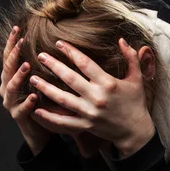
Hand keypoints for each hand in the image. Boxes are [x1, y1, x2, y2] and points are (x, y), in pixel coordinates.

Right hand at [0, 26, 52, 155]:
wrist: (41, 131)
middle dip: (14, 54)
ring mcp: (11, 103)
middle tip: (21, 42)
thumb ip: (42, 66)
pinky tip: (34, 97)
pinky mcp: (18, 117)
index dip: (11, 43)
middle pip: (7, 68)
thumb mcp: (42, 81)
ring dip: (18, 76)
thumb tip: (53, 42)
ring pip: (10, 88)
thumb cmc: (43, 102)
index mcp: (11, 77)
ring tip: (27, 66)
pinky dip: (27, 102)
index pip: (9, 56)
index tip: (17, 28)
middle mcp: (6, 88)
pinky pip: (21, 109)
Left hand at [28, 38, 154, 154]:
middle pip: (69, 78)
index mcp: (108, 83)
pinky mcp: (85, 125)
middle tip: (40, 55)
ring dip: (45, 88)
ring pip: (62, 99)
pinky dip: (49, 117)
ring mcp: (90, 113)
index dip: (70, 51)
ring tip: (32, 78)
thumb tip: (121, 40)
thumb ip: (131, 58)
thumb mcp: (137, 78)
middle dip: (53, 65)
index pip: (85, 63)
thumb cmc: (136, 103)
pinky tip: (36, 109)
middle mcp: (97, 97)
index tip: (59, 43)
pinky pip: (64, 122)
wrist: (135, 131)